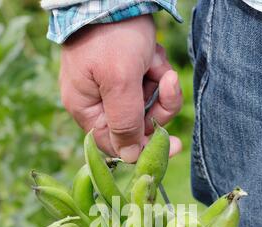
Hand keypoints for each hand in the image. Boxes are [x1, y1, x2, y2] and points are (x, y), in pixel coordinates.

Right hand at [60, 15, 182, 161]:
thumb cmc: (112, 36)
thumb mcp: (120, 82)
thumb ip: (125, 122)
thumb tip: (131, 156)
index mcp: (86, 110)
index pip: (116, 144)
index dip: (145, 147)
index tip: (174, 145)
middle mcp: (98, 103)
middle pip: (137, 126)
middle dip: (157, 106)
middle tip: (167, 84)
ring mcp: (114, 87)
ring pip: (147, 105)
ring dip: (159, 84)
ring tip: (155, 61)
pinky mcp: (129, 73)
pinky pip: (150, 85)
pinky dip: (157, 70)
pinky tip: (153, 54)